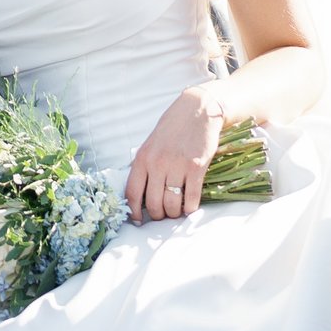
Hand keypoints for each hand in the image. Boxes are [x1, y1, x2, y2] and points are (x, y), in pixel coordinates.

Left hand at [125, 80, 238, 222]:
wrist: (197, 111)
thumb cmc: (172, 128)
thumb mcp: (150, 144)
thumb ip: (144, 166)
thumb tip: (139, 194)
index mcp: (142, 158)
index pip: (132, 193)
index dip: (135, 212)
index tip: (139, 220)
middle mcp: (157, 164)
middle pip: (153, 203)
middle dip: (158, 215)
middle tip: (163, 215)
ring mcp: (177, 166)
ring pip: (172, 204)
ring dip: (174, 213)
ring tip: (176, 211)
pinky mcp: (196, 167)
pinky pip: (191, 198)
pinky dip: (190, 208)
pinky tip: (190, 207)